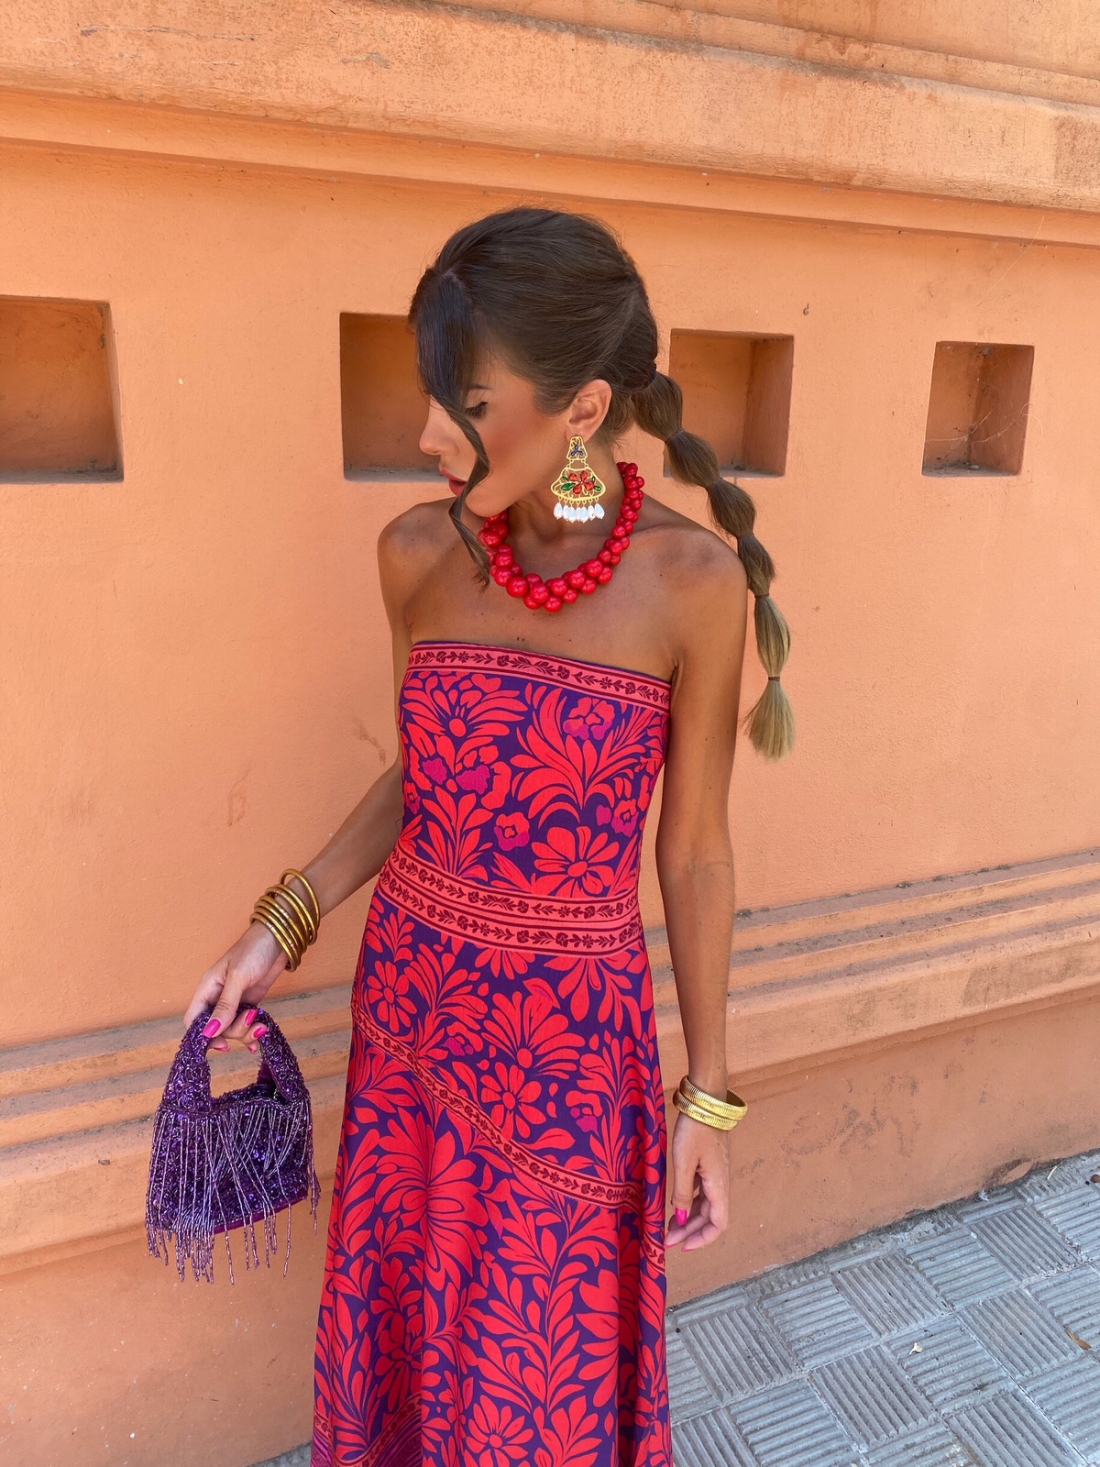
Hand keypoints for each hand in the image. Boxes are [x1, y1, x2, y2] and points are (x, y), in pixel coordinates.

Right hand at [183, 922, 286, 1052]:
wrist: (278, 938)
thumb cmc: (254, 950)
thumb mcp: (238, 977)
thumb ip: (225, 1005)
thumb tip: (210, 1031)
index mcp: (207, 988)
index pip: (194, 1019)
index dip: (203, 1036)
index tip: (221, 1044)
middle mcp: (217, 997)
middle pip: (216, 1028)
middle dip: (233, 1031)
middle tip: (250, 1021)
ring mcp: (235, 1001)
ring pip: (232, 1028)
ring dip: (246, 1032)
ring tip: (261, 1026)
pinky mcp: (250, 1002)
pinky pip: (246, 1023)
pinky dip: (252, 1033)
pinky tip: (258, 1040)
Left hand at [664, 1111, 730, 1250]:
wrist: (705, 1101)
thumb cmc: (695, 1130)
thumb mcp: (684, 1162)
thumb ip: (683, 1192)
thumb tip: (682, 1219)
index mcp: (719, 1185)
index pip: (718, 1224)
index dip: (702, 1239)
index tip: (682, 1247)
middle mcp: (721, 1183)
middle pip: (710, 1218)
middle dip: (690, 1232)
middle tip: (666, 1240)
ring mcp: (716, 1174)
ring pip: (705, 1206)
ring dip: (689, 1219)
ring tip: (668, 1226)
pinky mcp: (709, 1165)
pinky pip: (702, 1192)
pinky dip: (690, 1203)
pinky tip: (676, 1205)